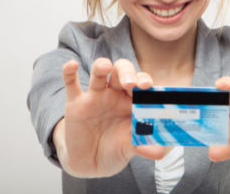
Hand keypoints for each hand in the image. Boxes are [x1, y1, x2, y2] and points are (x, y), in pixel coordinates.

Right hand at [54, 58, 164, 177]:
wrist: (91, 163)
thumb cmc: (116, 149)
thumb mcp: (130, 147)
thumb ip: (143, 144)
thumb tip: (160, 153)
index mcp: (133, 100)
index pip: (141, 83)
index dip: (144, 81)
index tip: (148, 87)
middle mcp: (115, 94)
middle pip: (122, 71)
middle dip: (127, 73)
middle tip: (130, 84)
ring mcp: (95, 96)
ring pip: (99, 73)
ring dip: (102, 67)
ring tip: (105, 67)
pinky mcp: (75, 103)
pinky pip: (71, 83)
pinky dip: (69, 72)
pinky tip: (71, 65)